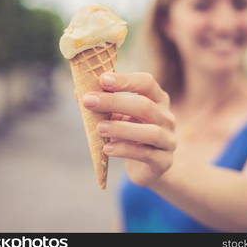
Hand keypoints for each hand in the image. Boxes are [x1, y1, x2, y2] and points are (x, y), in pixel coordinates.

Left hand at [82, 72, 175, 186]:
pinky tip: (107, 148)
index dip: (125, 80)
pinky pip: (146, 154)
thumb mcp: (118, 116)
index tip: (102, 79)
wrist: (146, 166)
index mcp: (157, 99)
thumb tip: (79, 92)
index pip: (147, 83)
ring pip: (150, 132)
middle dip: (114, 102)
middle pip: (145, 106)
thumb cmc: (130, 134)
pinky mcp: (164, 161)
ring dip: (121, 128)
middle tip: (88, 101)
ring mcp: (168, 140)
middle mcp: (166, 117)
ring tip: (99, 128)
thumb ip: (103, 104)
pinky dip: (125, 150)